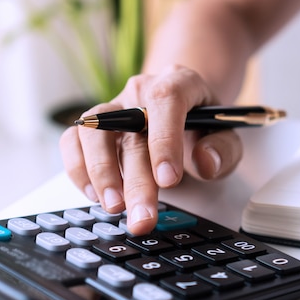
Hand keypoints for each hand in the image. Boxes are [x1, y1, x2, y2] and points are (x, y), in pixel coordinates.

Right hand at [60, 65, 242, 234]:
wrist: (184, 112)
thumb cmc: (204, 126)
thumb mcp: (226, 135)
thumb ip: (223, 149)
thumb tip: (204, 162)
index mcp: (179, 81)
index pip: (167, 99)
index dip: (165, 139)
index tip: (168, 180)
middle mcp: (140, 90)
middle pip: (131, 128)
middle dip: (136, 180)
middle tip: (143, 218)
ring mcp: (114, 106)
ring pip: (94, 132)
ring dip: (101, 174)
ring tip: (115, 208)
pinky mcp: (94, 125)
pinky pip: (73, 141)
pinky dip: (79, 170)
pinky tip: (96, 196)